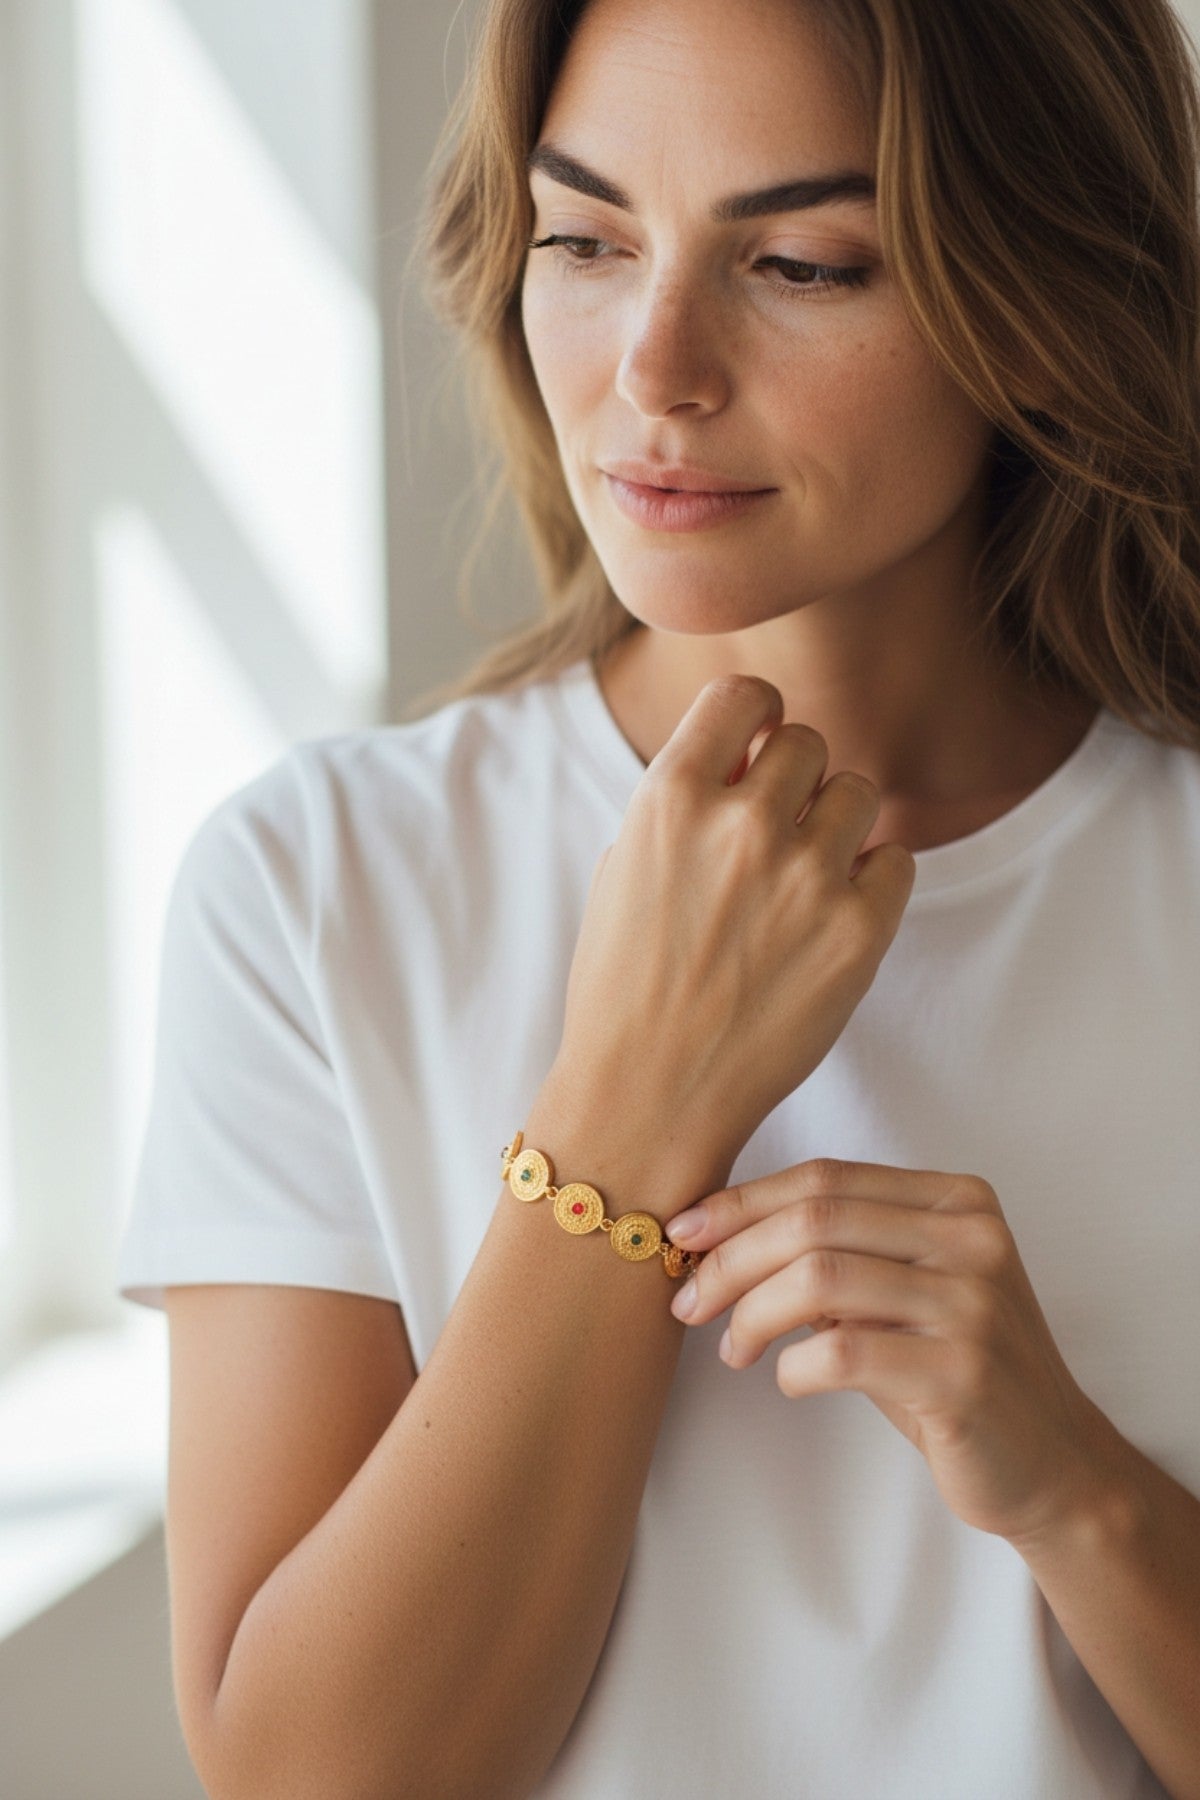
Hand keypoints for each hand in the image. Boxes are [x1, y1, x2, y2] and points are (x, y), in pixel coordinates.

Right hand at [555, 674, 916, 1185]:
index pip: (743, 695)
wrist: (647, 1096)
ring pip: (857, 791)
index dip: (755, 715)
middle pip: (806, 742)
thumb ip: (685, 800)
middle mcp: (740, 825)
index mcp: (670, 799)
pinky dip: (872, 879)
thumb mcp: (625, 867)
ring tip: (801, 880)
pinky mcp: (859, 931)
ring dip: (836, 823)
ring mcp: (805, 876)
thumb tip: (748, 755)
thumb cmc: (625, 986)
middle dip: (793, 780)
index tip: (757, 744)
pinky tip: (831, 917)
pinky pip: (895, 858)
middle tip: (773, 837)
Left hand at [665, 1157, 1115, 1543]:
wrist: (1051, 1462)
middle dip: (731, 1258)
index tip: (683, 1234)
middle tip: (688, 1302)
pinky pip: (843, 1352)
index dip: (741, 1203)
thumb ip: (835, 1253)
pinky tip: (788, 1378)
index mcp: (958, 1200)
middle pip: (814, 1220)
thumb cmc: (951, 1371)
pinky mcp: (964, 1373)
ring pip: (819, 1277)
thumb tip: (714, 1234)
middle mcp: (972, 1238)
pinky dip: (794, 1365)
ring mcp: (973, 1303)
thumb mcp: (900, 1294)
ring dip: (750, 1313)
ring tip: (731, 1349)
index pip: (825, 1179)